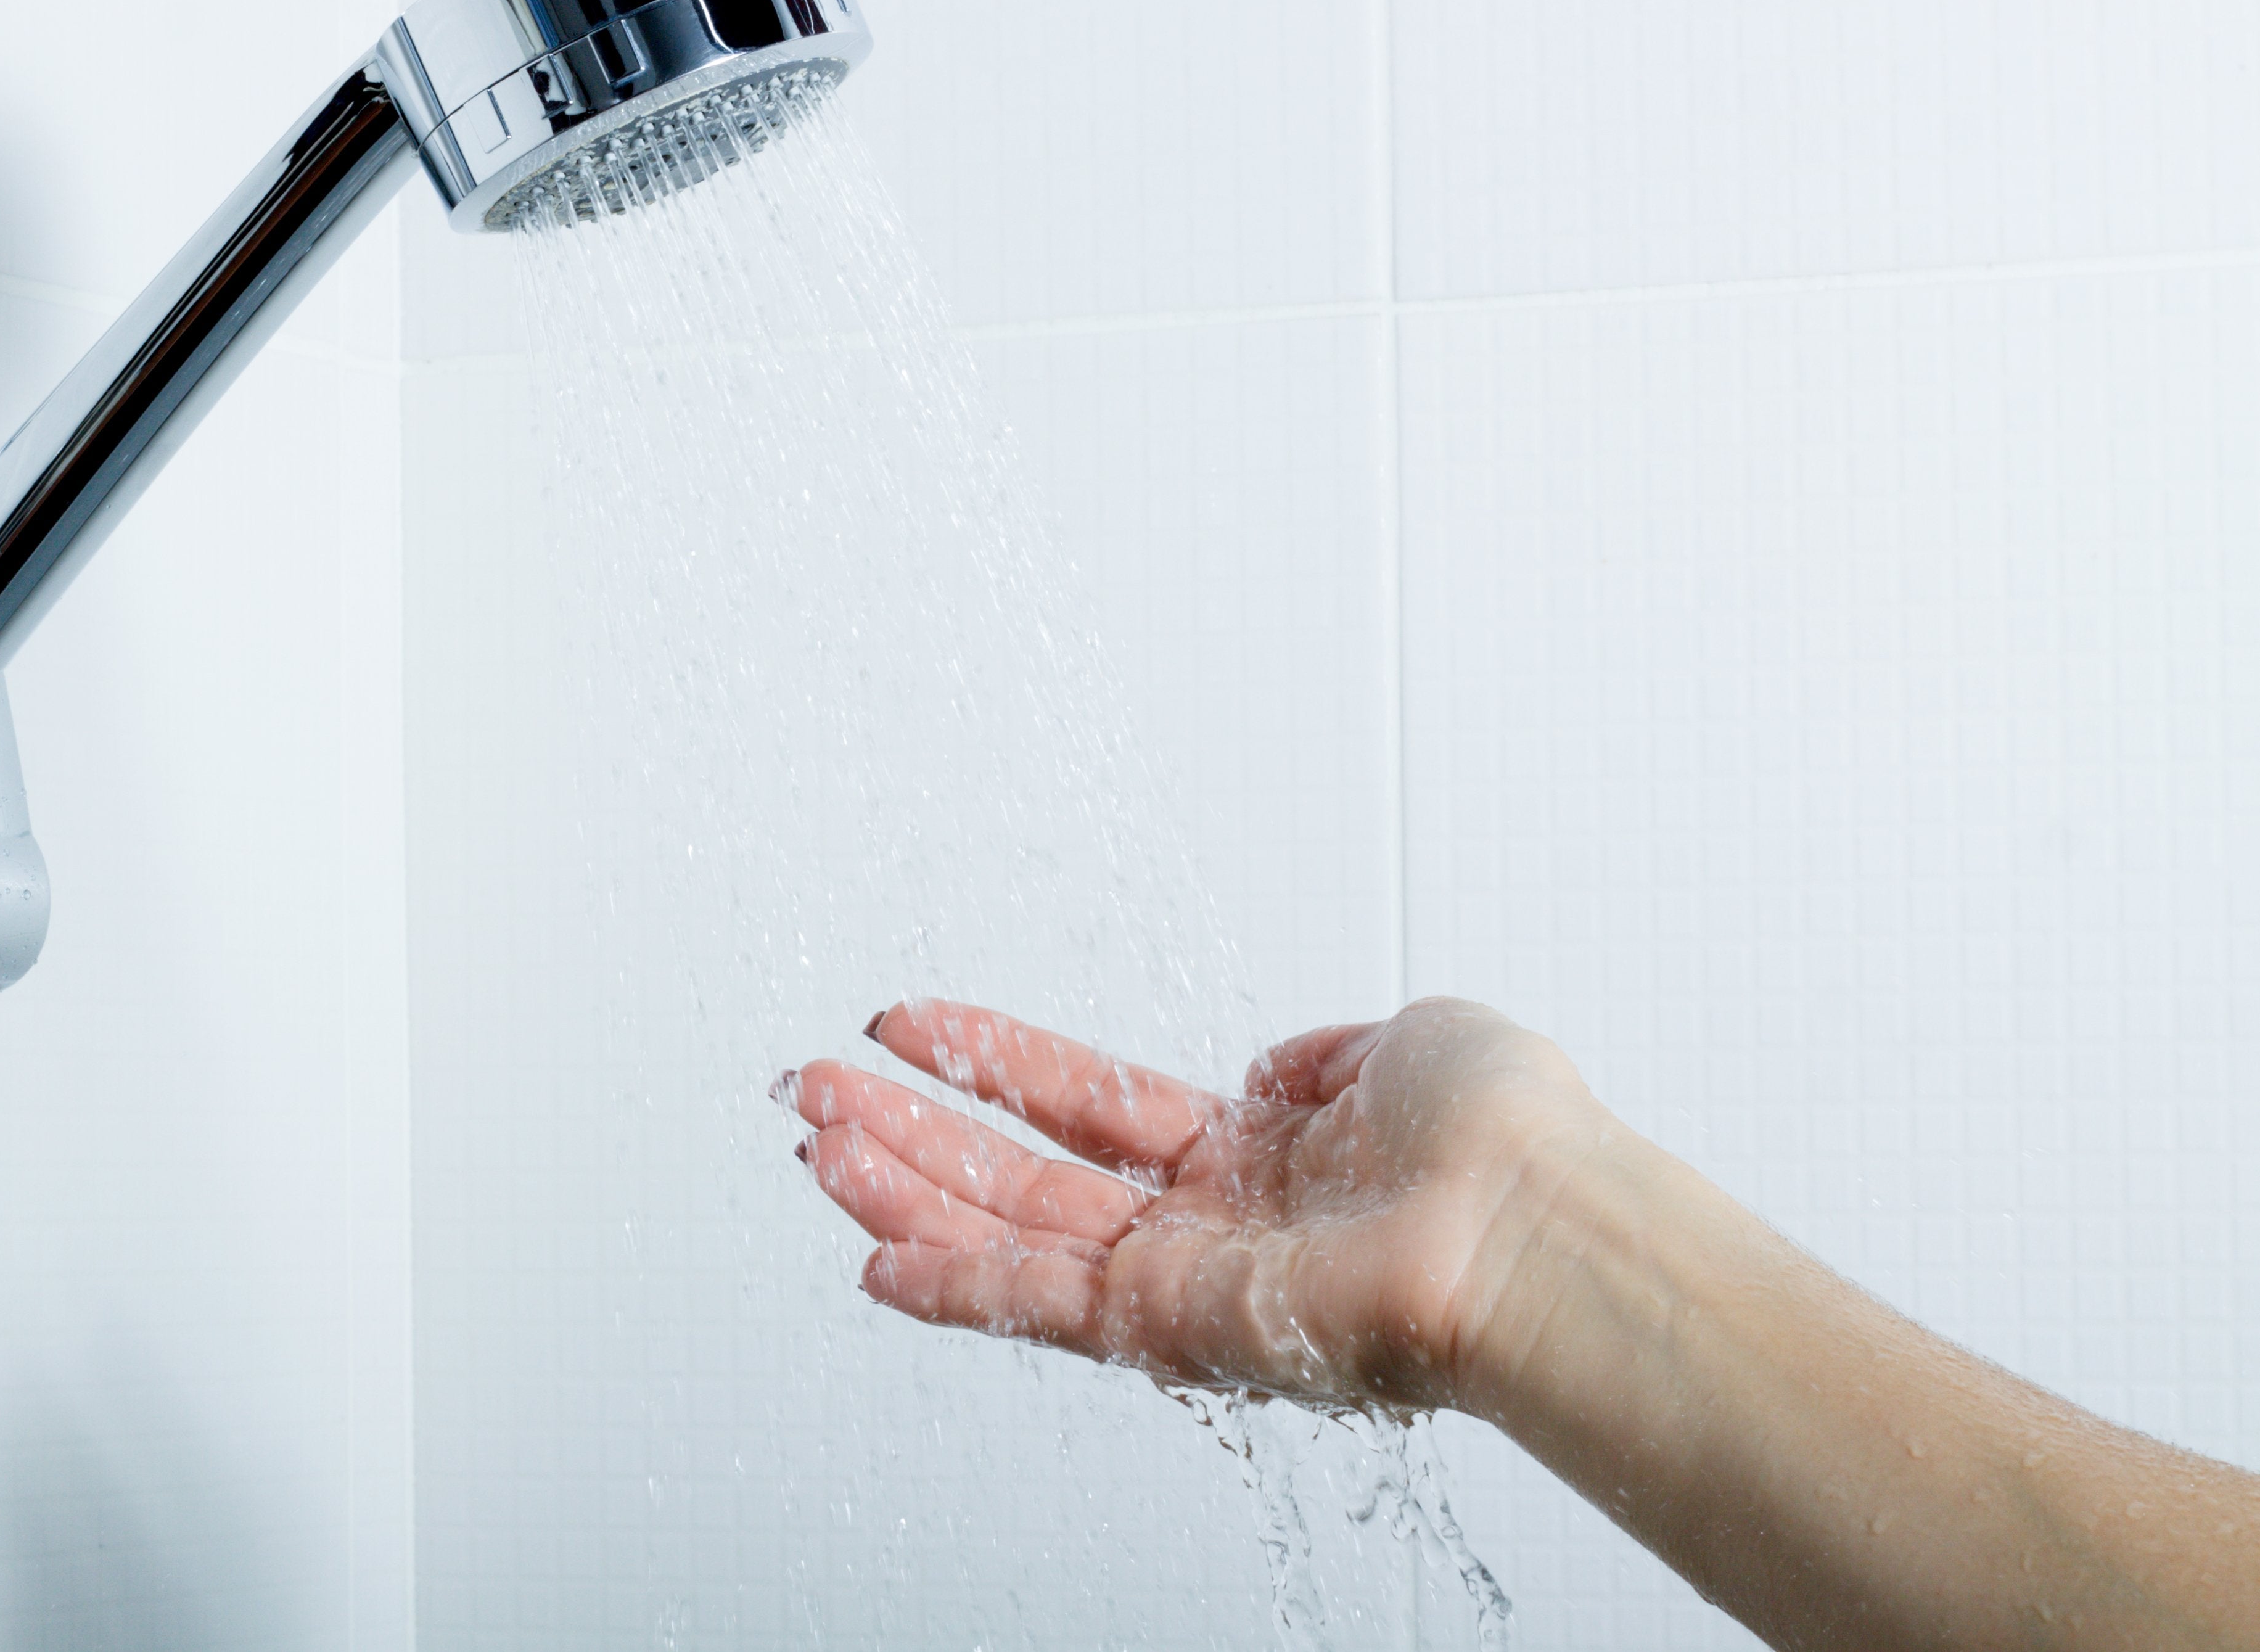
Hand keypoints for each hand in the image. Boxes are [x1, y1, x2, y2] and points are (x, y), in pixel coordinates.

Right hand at [780, 995, 1605, 1409]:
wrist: (1544, 1221)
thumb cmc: (1513, 1138)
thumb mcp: (1412, 1041)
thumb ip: (1329, 1050)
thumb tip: (1279, 1067)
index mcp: (1256, 1160)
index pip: (1091, 1109)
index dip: (998, 1063)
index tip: (911, 1029)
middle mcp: (1209, 1231)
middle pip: (1024, 1181)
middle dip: (913, 1137)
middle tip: (817, 1092)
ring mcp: (1187, 1285)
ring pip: (1009, 1241)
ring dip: (903, 1193)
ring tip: (815, 1142)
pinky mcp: (1176, 1330)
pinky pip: (1042, 1309)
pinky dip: (953, 1286)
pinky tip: (874, 1254)